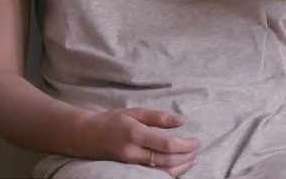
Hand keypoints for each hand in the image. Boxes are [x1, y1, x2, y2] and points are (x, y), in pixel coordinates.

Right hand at [78, 108, 199, 174]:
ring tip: (193, 158)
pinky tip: (180, 166)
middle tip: (198, 148)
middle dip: (186, 156)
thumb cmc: (112, 121)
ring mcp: (131, 164)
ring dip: (182, 167)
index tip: (197, 141)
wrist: (87, 136)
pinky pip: (155, 174)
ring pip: (162, 172)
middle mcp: (133, 152)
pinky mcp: (131, 170)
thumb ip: (158, 117)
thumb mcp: (134, 112)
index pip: (166, 144)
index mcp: (135, 133)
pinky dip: (171, 172)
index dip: (185, 145)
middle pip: (167, 161)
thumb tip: (181, 121)